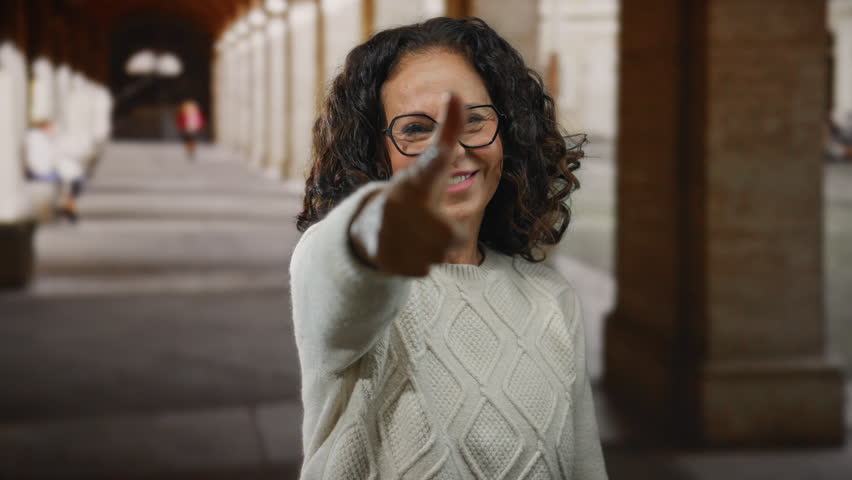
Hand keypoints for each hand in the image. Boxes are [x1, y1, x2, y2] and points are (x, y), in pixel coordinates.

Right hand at [349, 92, 465, 276]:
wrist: (367, 229)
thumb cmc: (410, 194)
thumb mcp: (430, 165)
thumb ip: (448, 133)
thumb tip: (455, 93)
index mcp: (414, 179)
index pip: (436, 159)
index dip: (445, 142)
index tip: (452, 97)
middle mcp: (398, 202)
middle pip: (454, 233)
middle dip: (445, 233)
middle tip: (423, 222)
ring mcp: (390, 232)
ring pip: (440, 254)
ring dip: (432, 250)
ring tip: (412, 235)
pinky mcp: (386, 259)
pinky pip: (424, 269)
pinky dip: (416, 264)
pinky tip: (402, 250)